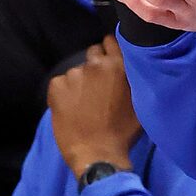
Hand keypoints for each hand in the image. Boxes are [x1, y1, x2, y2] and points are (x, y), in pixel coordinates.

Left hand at [47, 36, 139, 175]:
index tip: (109, 65)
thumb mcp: (139, 101)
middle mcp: (96, 64)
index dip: (109, 53)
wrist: (97, 154)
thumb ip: (134, 77)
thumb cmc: (123, 132)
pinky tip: (70, 109)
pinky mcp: (56, 86)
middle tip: (97, 88)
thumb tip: (131, 65)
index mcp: (119, 65)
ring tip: (83, 104)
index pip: (110, 42)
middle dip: (95, 67)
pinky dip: (63, 93)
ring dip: (79, 82)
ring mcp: (74, 74)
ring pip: (76, 71)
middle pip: (93, 54)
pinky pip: (59, 84)